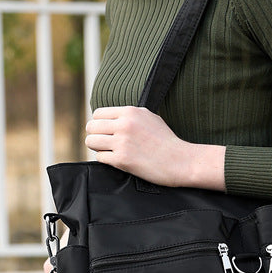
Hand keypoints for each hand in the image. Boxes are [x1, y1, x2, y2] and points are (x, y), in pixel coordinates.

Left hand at [85, 106, 225, 190]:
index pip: (98, 113)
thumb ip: (130, 115)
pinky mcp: (122, 160)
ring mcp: (122, 142)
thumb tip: (110, 117)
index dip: (99, 123)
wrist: (180, 160)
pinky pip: (100, 157)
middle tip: (104, 143)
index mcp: (130, 112)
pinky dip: (106, 160)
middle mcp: (124, 124)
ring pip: (91, 142)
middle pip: (91, 127)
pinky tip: (117, 160)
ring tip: (109, 151)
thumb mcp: (150, 117)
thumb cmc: (166, 141)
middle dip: (95, 135)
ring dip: (98, 148)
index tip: (105, 131)